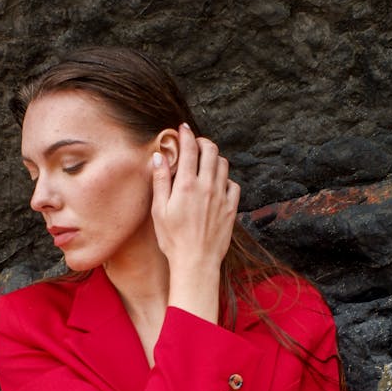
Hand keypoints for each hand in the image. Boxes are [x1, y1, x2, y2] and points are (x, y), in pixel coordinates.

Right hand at [151, 123, 239, 272]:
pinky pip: (233, 184)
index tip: (182, 128)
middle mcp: (207, 186)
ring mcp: (221, 197)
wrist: (196, 262)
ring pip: (223, 165)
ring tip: (205, 162)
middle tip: (195, 144)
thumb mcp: (159, 210)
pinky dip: (226, 179)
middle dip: (203, 142)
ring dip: (214, 158)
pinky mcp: (231, 208)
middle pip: (211, 151)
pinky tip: (217, 184)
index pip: (189, 149)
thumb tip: (158, 156)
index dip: (186, 134)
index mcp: (186, 185)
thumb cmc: (173, 239)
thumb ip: (160, 180)